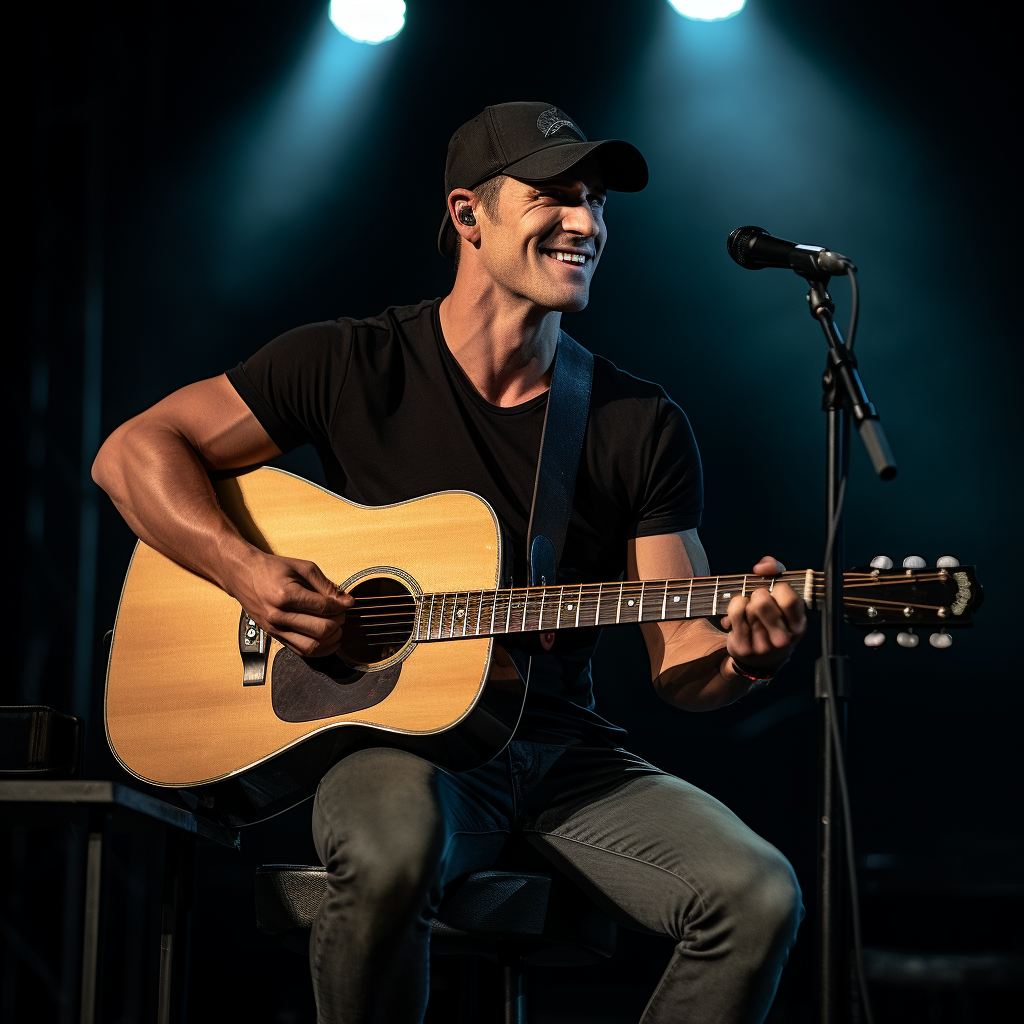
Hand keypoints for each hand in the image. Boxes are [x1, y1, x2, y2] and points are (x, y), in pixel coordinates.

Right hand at [231, 552, 352, 657]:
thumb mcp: (302, 567)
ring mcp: (275, 629)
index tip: (348, 602)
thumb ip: (326, 585)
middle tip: (341, 614)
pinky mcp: (275, 636)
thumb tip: (345, 600)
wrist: (244, 575)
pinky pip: (301, 651)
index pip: (323, 608)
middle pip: (321, 630)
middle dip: (338, 623)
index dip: (342, 606)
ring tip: (335, 627)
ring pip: (312, 646)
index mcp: (285, 595)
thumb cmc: (271, 569)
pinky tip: (326, 639)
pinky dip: (318, 649)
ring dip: (331, 640)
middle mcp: (278, 616)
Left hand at [720, 556, 805, 674]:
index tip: (773, 589)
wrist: (761, 657)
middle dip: (757, 594)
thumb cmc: (773, 617)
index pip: (788, 599)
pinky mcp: (745, 647)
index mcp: (798, 624)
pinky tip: (737, 614)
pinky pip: (734, 615)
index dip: (777, 587)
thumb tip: (760, 568)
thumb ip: (775, 570)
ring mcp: (763, 645)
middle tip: (758, 598)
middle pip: (762, 603)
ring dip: (744, 601)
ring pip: (747, 607)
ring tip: (748, 608)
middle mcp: (784, 637)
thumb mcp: (781, 595)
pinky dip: (733, 607)